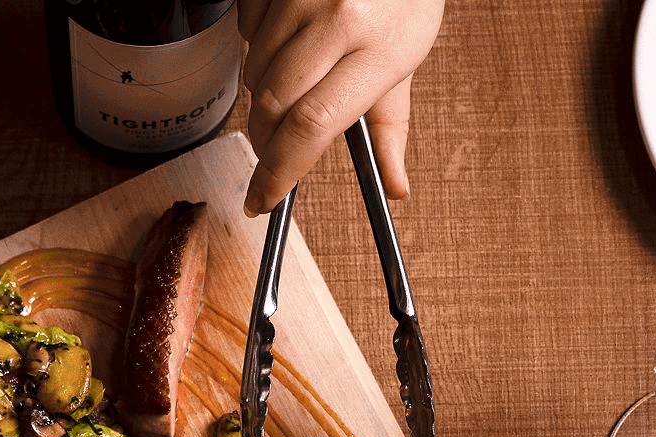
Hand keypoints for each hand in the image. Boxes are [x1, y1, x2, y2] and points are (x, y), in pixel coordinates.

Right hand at [237, 0, 444, 215]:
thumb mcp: (407, 58)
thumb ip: (391, 126)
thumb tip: (394, 187)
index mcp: (378, 50)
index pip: (312, 127)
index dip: (280, 172)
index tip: (264, 200)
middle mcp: (340, 18)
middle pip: (273, 107)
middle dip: (266, 144)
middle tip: (274, 156)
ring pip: (256, 73)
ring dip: (266, 92)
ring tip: (297, 78)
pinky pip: (248, 30)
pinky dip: (259, 46)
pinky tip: (288, 38)